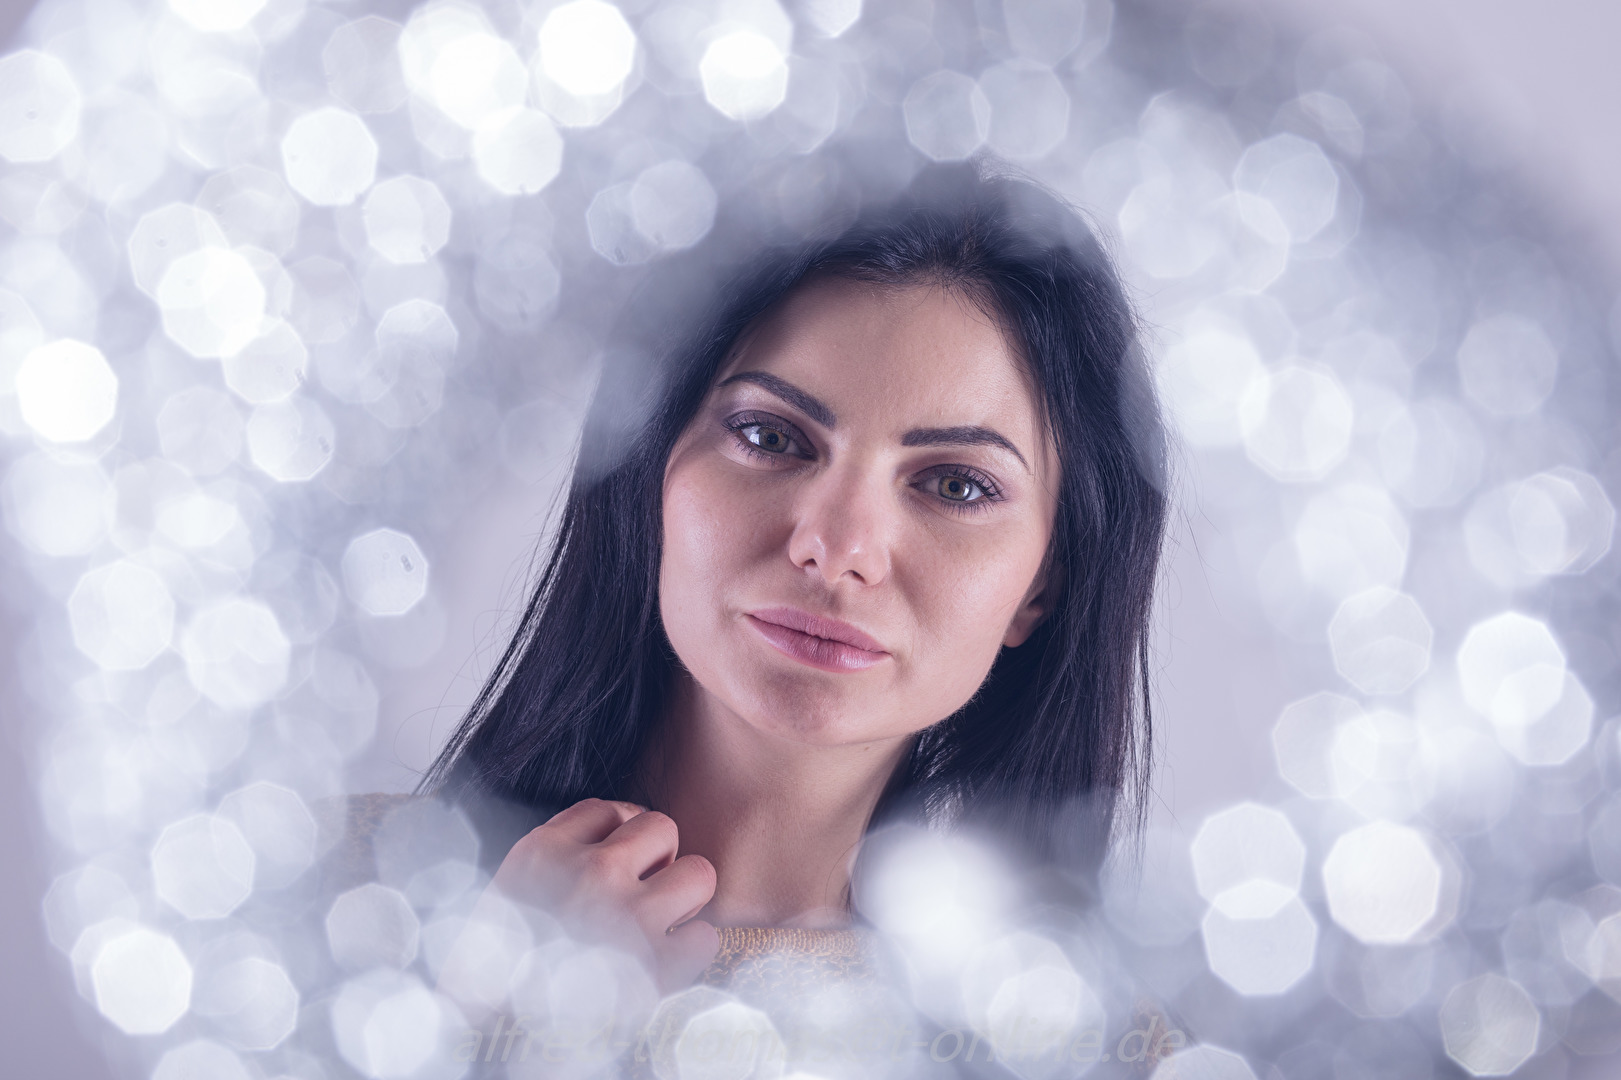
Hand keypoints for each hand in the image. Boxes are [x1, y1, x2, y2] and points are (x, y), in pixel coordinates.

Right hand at [441, 799, 718, 1009]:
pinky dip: (690, 954)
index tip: (616, 862)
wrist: (495, 1039)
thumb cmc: (499, 970)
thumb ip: (557, 858)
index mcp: (544, 852)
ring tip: (664, 922)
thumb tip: (613, 831)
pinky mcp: (657, 967)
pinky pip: (706, 937)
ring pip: (699, 872)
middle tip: (645, 891)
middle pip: (662, 827)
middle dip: (659, 858)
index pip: (609, 810)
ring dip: (686, 898)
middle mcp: (590, 873)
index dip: (621, 835)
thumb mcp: (509, 894)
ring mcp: (628, 916)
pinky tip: (664, 963)